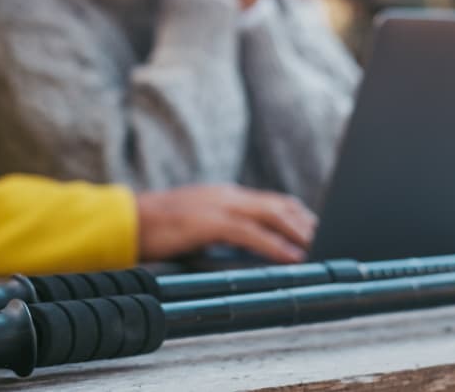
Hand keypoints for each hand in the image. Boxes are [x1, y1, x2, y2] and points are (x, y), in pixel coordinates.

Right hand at [135, 183, 314, 263]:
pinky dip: (276, 245)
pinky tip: (292, 258)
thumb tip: (243, 246)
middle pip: (279, 205)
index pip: (271, 202)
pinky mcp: (209, 221)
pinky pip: (252, 233)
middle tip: (329, 243)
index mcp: (222, 196)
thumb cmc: (155, 227)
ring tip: (320, 250)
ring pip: (272, 215)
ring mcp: (218, 205)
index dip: (298, 217)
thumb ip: (219, 229)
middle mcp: (225, 195)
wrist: (125, 221)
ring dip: (300, 233)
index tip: (316, 233)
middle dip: (308, 224)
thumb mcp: (194, 224)